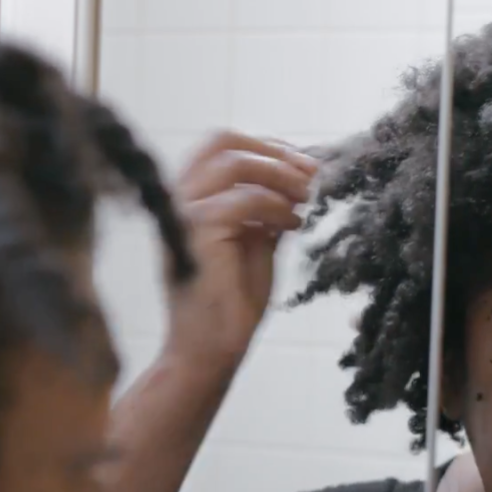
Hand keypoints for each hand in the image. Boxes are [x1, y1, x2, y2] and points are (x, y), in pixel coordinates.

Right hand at [165, 131, 317, 373]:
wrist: (209, 351)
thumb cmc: (229, 304)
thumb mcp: (254, 244)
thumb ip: (266, 210)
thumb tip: (298, 180)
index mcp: (188, 198)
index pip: (223, 147)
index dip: (269, 148)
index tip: (307, 168)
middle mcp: (178, 199)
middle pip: (223, 140)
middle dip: (275, 151)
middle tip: (314, 174)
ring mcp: (182, 214)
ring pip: (234, 162)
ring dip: (281, 174)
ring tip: (308, 197)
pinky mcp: (195, 233)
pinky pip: (244, 200)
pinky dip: (277, 207)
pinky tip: (294, 225)